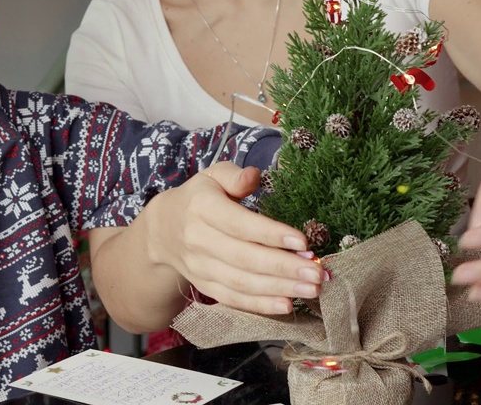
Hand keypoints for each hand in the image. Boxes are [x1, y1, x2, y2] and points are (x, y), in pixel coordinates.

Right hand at [147, 161, 324, 314]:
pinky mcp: (204, 286)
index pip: (239, 223)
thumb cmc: (199, 198)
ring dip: (279, 288)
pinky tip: (287, 305)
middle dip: (284, 267)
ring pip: (241, 282)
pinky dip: (260, 306)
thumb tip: (254, 176)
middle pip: (244, 258)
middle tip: (318, 273)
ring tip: (312, 289)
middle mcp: (198, 239)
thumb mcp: (213, 177)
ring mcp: (200, 267)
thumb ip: (234, 175)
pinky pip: (233, 299)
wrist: (162, 230)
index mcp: (202, 207)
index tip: (303, 242)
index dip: (271, 233)